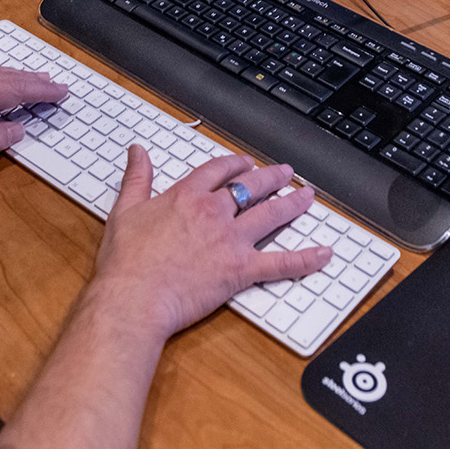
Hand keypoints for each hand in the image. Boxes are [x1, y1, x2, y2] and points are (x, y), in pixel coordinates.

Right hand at [88, 147, 331, 339]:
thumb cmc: (126, 260)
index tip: (244, 163)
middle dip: (271, 178)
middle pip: (250, 187)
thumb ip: (136, 178)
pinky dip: (306, 259)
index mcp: (187, 196)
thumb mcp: (125, 210)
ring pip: (271, 215)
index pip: (218, 170)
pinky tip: (324, 253)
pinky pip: (281, 262)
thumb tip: (137, 152)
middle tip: (285, 173)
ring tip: (308, 195)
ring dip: (293, 203)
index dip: (235, 163)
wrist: (135, 296)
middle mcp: (214, 212)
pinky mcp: (241, 269)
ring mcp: (231, 240)